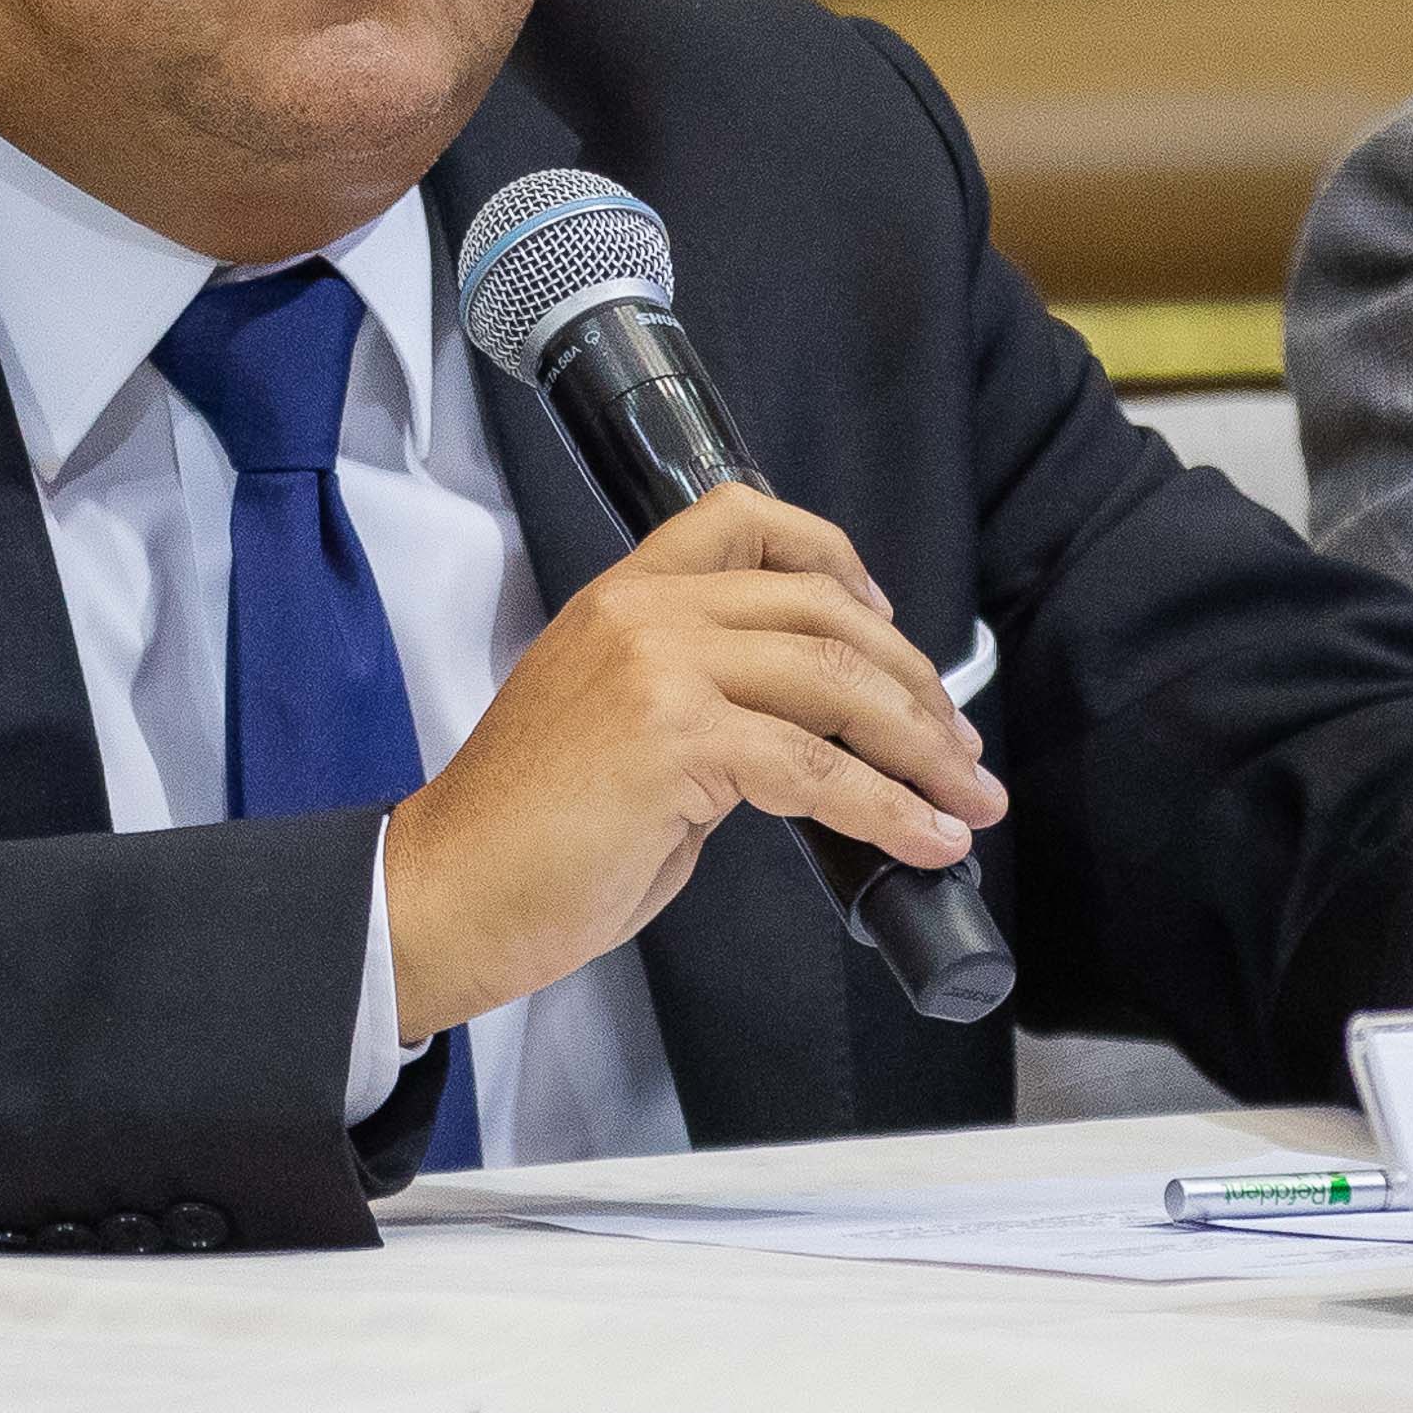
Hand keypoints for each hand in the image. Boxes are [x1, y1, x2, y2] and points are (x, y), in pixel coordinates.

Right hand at [383, 486, 1003, 1039]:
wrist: (445, 893)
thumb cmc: (525, 837)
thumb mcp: (619, 730)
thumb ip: (703, 706)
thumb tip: (802, 739)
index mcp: (623, 597)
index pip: (746, 519)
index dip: (838, 559)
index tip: (889, 618)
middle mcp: (644, 612)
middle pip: (822, 610)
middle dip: (913, 681)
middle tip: (958, 745)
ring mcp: (659, 668)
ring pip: (836, 682)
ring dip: (923, 746)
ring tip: (967, 796)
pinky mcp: (675, 740)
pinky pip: (818, 769)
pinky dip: (890, 808)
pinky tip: (926, 838)